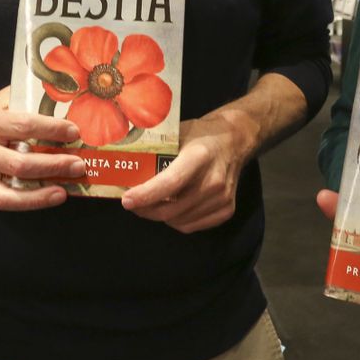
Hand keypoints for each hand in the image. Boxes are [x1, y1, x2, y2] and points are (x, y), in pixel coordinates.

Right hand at [0, 87, 85, 210]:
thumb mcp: (0, 102)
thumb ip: (28, 101)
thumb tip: (67, 100)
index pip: (23, 126)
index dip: (51, 130)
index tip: (74, 132)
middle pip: (19, 164)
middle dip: (53, 166)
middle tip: (78, 164)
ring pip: (8, 194)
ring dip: (40, 195)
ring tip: (64, 190)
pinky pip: (2, 203)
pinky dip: (27, 202)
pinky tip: (47, 196)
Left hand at [121, 111, 253, 232]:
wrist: (235, 141)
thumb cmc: (200, 135)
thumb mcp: (177, 134)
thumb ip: (155, 150)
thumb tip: (125, 165)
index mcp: (199, 156)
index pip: (171, 183)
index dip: (146, 195)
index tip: (127, 200)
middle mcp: (214, 180)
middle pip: (172, 209)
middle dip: (146, 210)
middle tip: (132, 203)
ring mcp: (222, 198)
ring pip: (179, 221)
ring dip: (159, 216)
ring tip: (150, 204)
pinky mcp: (227, 210)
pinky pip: (192, 226)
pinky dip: (176, 221)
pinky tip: (170, 208)